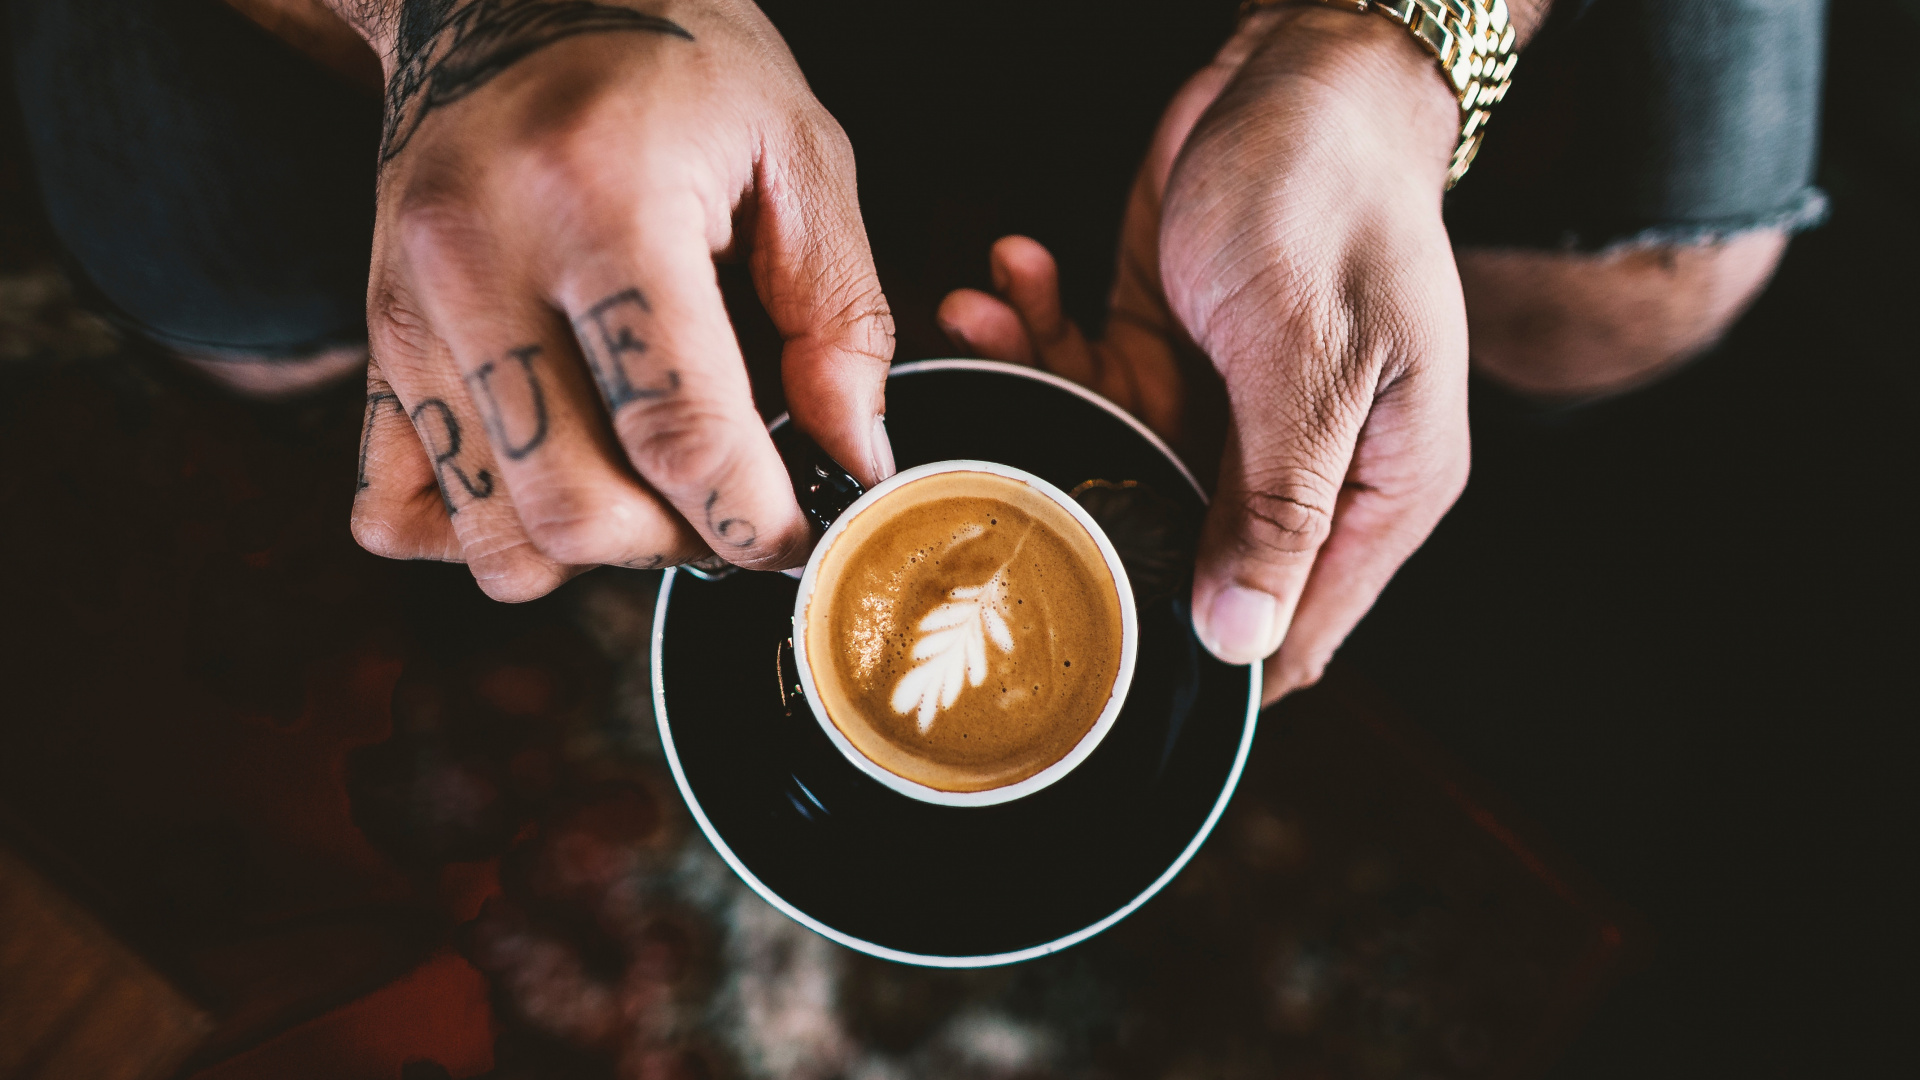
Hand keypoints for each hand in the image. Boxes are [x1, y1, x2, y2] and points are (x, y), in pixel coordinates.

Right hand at [346, 0, 894, 599]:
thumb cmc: (672, 52)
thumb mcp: (795, 146)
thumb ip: (839, 312)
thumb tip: (854, 457)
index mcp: (599, 200)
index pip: (677, 430)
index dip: (756, 518)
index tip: (802, 535)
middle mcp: (478, 261)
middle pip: (578, 509)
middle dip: (681, 546)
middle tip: (734, 507)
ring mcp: (406, 308)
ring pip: (496, 536)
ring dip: (595, 550)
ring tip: (652, 487)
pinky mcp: (373, 341)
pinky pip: (397, 514)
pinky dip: (488, 533)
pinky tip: (557, 474)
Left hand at [940, 7, 1471, 702]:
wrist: (1303, 68)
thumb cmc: (1331, 198)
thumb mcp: (1307, 362)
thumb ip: (1277, 504)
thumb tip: (1240, 640)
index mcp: (1378, 484)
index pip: (1302, 627)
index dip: (1217, 666)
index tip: (1113, 679)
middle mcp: (1304, 462)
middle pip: (1187, 553)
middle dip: (1090, 517)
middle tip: (1000, 485)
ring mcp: (1231, 410)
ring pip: (1115, 458)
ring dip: (1042, 391)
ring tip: (987, 322)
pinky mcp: (1171, 351)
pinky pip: (1091, 378)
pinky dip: (1043, 334)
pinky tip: (1011, 277)